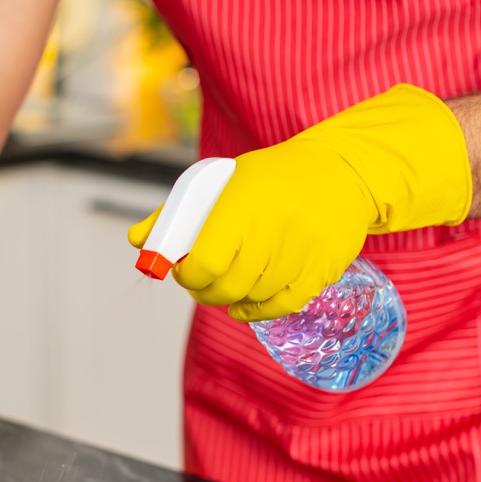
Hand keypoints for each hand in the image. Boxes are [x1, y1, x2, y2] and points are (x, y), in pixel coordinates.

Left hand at [129, 84, 472, 321]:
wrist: (342, 170)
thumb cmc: (273, 177)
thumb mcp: (222, 181)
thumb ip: (177, 214)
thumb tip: (138, 241)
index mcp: (242, 205)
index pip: (204, 263)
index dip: (187, 274)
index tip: (182, 269)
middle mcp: (273, 231)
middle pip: (226, 287)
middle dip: (205, 290)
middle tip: (201, 281)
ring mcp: (301, 253)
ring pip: (252, 298)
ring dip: (232, 298)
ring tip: (228, 282)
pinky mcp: (323, 270)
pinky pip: (282, 306)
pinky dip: (258, 311)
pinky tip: (246, 305)